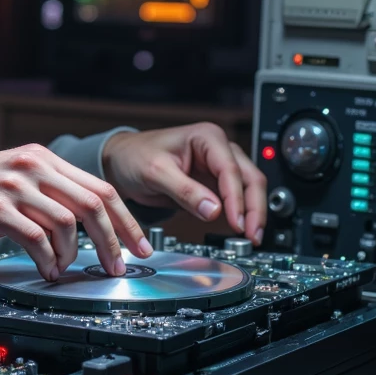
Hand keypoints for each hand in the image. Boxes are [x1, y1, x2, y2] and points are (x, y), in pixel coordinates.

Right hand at [0, 144, 152, 281]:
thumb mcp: (13, 180)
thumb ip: (48, 193)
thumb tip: (87, 223)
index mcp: (41, 157)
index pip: (100, 186)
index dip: (126, 219)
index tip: (139, 244)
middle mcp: (31, 166)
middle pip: (93, 203)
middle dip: (113, 239)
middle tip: (118, 265)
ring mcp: (13, 186)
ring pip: (68, 222)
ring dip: (75, 254)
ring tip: (67, 269)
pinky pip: (36, 238)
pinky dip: (48, 259)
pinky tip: (47, 270)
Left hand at [101, 123, 266, 244]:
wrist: (121, 161)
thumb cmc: (134, 156)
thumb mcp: (155, 172)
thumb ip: (185, 191)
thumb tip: (214, 210)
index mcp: (207, 137)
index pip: (230, 170)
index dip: (237, 199)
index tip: (237, 223)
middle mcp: (218, 149)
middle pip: (249, 178)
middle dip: (254, 208)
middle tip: (252, 235)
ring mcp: (218, 166)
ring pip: (248, 188)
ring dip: (251, 212)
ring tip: (250, 236)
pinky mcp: (214, 183)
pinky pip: (234, 198)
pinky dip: (239, 214)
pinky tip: (240, 230)